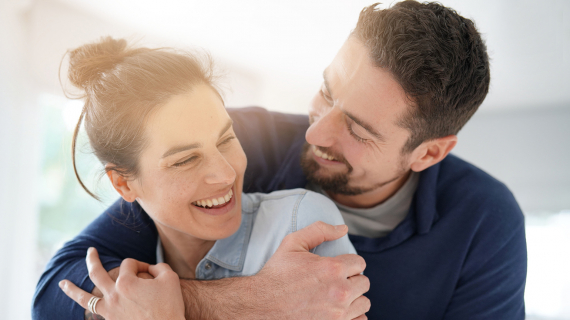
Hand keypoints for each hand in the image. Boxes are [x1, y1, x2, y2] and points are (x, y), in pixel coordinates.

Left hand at [59, 247, 184, 319]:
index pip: (129, 264)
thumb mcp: (170, 278)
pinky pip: (93, 313)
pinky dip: (86, 309)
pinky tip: (82, 306)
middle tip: (90, 250)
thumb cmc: (170, 304)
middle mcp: (113, 294)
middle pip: (97, 273)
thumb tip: (150, 268)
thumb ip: (158, 266)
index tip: (151, 272)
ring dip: (72, 289)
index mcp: (126, 281)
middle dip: (93, 260)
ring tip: (62, 283)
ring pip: (85, 297)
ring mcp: (110, 310)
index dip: (141, 265)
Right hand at [252, 221, 370, 319]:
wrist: (260, 305)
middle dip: (352, 280)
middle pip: (364, 283)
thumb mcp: (292, 244)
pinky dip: (352, 316)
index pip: (360, 263)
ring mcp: (338, 314)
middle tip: (336, 282)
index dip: (348, 264)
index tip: (338, 268)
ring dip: (353, 298)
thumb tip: (343, 228)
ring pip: (363, 303)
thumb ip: (319, 230)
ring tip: (337, 297)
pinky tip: (338, 311)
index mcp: (333, 268)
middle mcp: (340, 292)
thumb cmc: (276, 274)